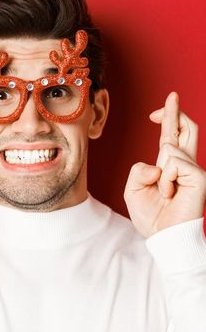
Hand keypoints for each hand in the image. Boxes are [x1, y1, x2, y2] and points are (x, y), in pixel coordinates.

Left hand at [124, 91, 205, 237]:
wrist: (162, 236)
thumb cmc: (150, 215)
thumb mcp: (133, 189)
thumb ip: (139, 170)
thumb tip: (159, 162)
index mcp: (169, 165)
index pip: (171, 135)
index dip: (169, 117)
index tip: (161, 106)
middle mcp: (184, 164)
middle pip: (187, 129)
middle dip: (176, 111)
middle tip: (171, 95)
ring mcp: (194, 170)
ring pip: (171, 147)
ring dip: (159, 173)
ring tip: (164, 193)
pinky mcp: (200, 178)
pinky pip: (174, 163)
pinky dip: (166, 179)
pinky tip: (170, 193)